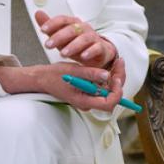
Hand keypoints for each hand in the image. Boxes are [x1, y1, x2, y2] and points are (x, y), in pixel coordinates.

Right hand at [0, 57, 127, 112]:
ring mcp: (89, 98)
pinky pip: (104, 87)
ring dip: (116, 77)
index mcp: (84, 101)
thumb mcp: (73, 72)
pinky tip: (110, 65)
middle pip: (113, 96)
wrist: (43, 78)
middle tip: (120, 61)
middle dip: (119, 79)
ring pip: (110, 91)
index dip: (116, 91)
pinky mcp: (89, 92)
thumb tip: (107, 76)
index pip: (109, 103)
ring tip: (118, 61)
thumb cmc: (55, 76)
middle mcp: (89, 102)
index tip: (115, 75)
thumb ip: (90, 74)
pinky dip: (109, 77)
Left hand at [35, 10, 115, 68]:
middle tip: (48, 45)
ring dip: (73, 45)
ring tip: (63, 53)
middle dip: (59, 36)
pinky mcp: (101, 48)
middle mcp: (83, 28)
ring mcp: (93, 37)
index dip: (53, 23)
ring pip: (84, 38)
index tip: (42, 29)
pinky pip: (97, 48)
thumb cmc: (76, 44)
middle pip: (72, 29)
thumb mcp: (61, 36)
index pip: (63, 19)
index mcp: (73, 24)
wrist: (96, 53)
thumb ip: (50, 27)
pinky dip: (90, 52)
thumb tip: (38, 13)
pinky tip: (83, 56)